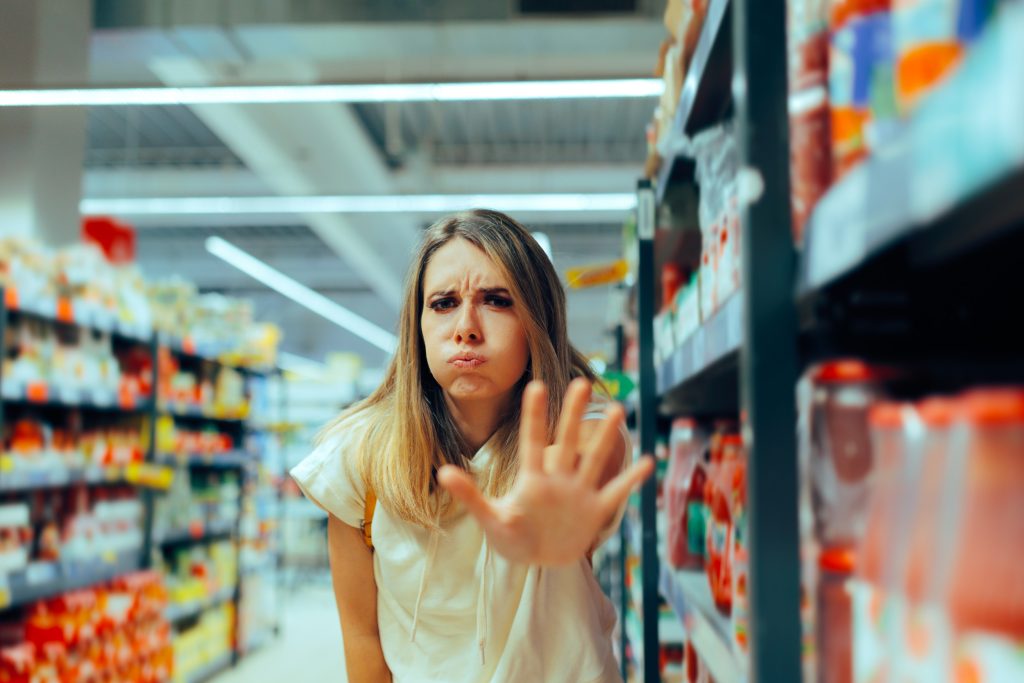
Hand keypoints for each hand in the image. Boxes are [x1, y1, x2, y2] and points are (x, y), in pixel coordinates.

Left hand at [438, 378, 653, 565]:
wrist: (536, 561)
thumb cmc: (510, 537)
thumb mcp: (490, 519)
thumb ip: (470, 495)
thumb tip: (443, 471)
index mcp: (532, 479)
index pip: (533, 442)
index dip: (535, 416)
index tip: (535, 385)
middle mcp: (558, 480)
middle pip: (567, 441)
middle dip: (574, 414)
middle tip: (582, 383)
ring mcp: (579, 493)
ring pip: (594, 460)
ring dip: (605, 438)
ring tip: (618, 410)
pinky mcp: (595, 511)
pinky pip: (616, 493)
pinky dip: (630, 479)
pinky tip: (647, 461)